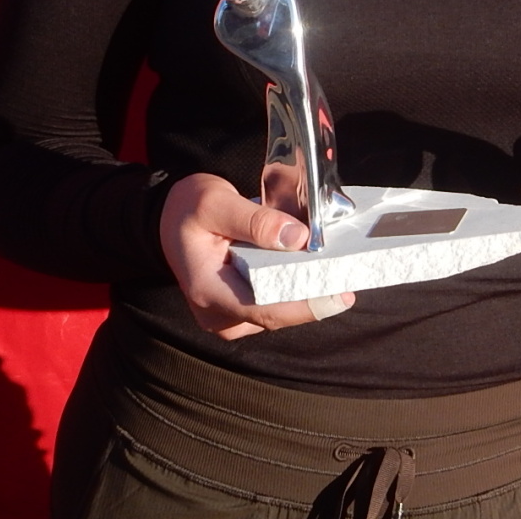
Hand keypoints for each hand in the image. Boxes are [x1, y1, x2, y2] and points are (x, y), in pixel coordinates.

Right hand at [159, 173, 356, 339]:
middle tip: (350, 277)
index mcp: (208, 291)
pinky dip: (296, 289)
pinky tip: (316, 270)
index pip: (264, 309)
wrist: (170, 220)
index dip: (306, 305)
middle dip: (315, 298)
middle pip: (277, 315)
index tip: (341, 294)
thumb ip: (254, 220)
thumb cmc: (189, 210)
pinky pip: (275, 306)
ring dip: (308, 293)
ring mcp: (229, 319)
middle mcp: (218, 315)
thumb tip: (298, 238)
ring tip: (337, 269)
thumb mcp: (215, 201)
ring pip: (279, 313)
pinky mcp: (240, 313)